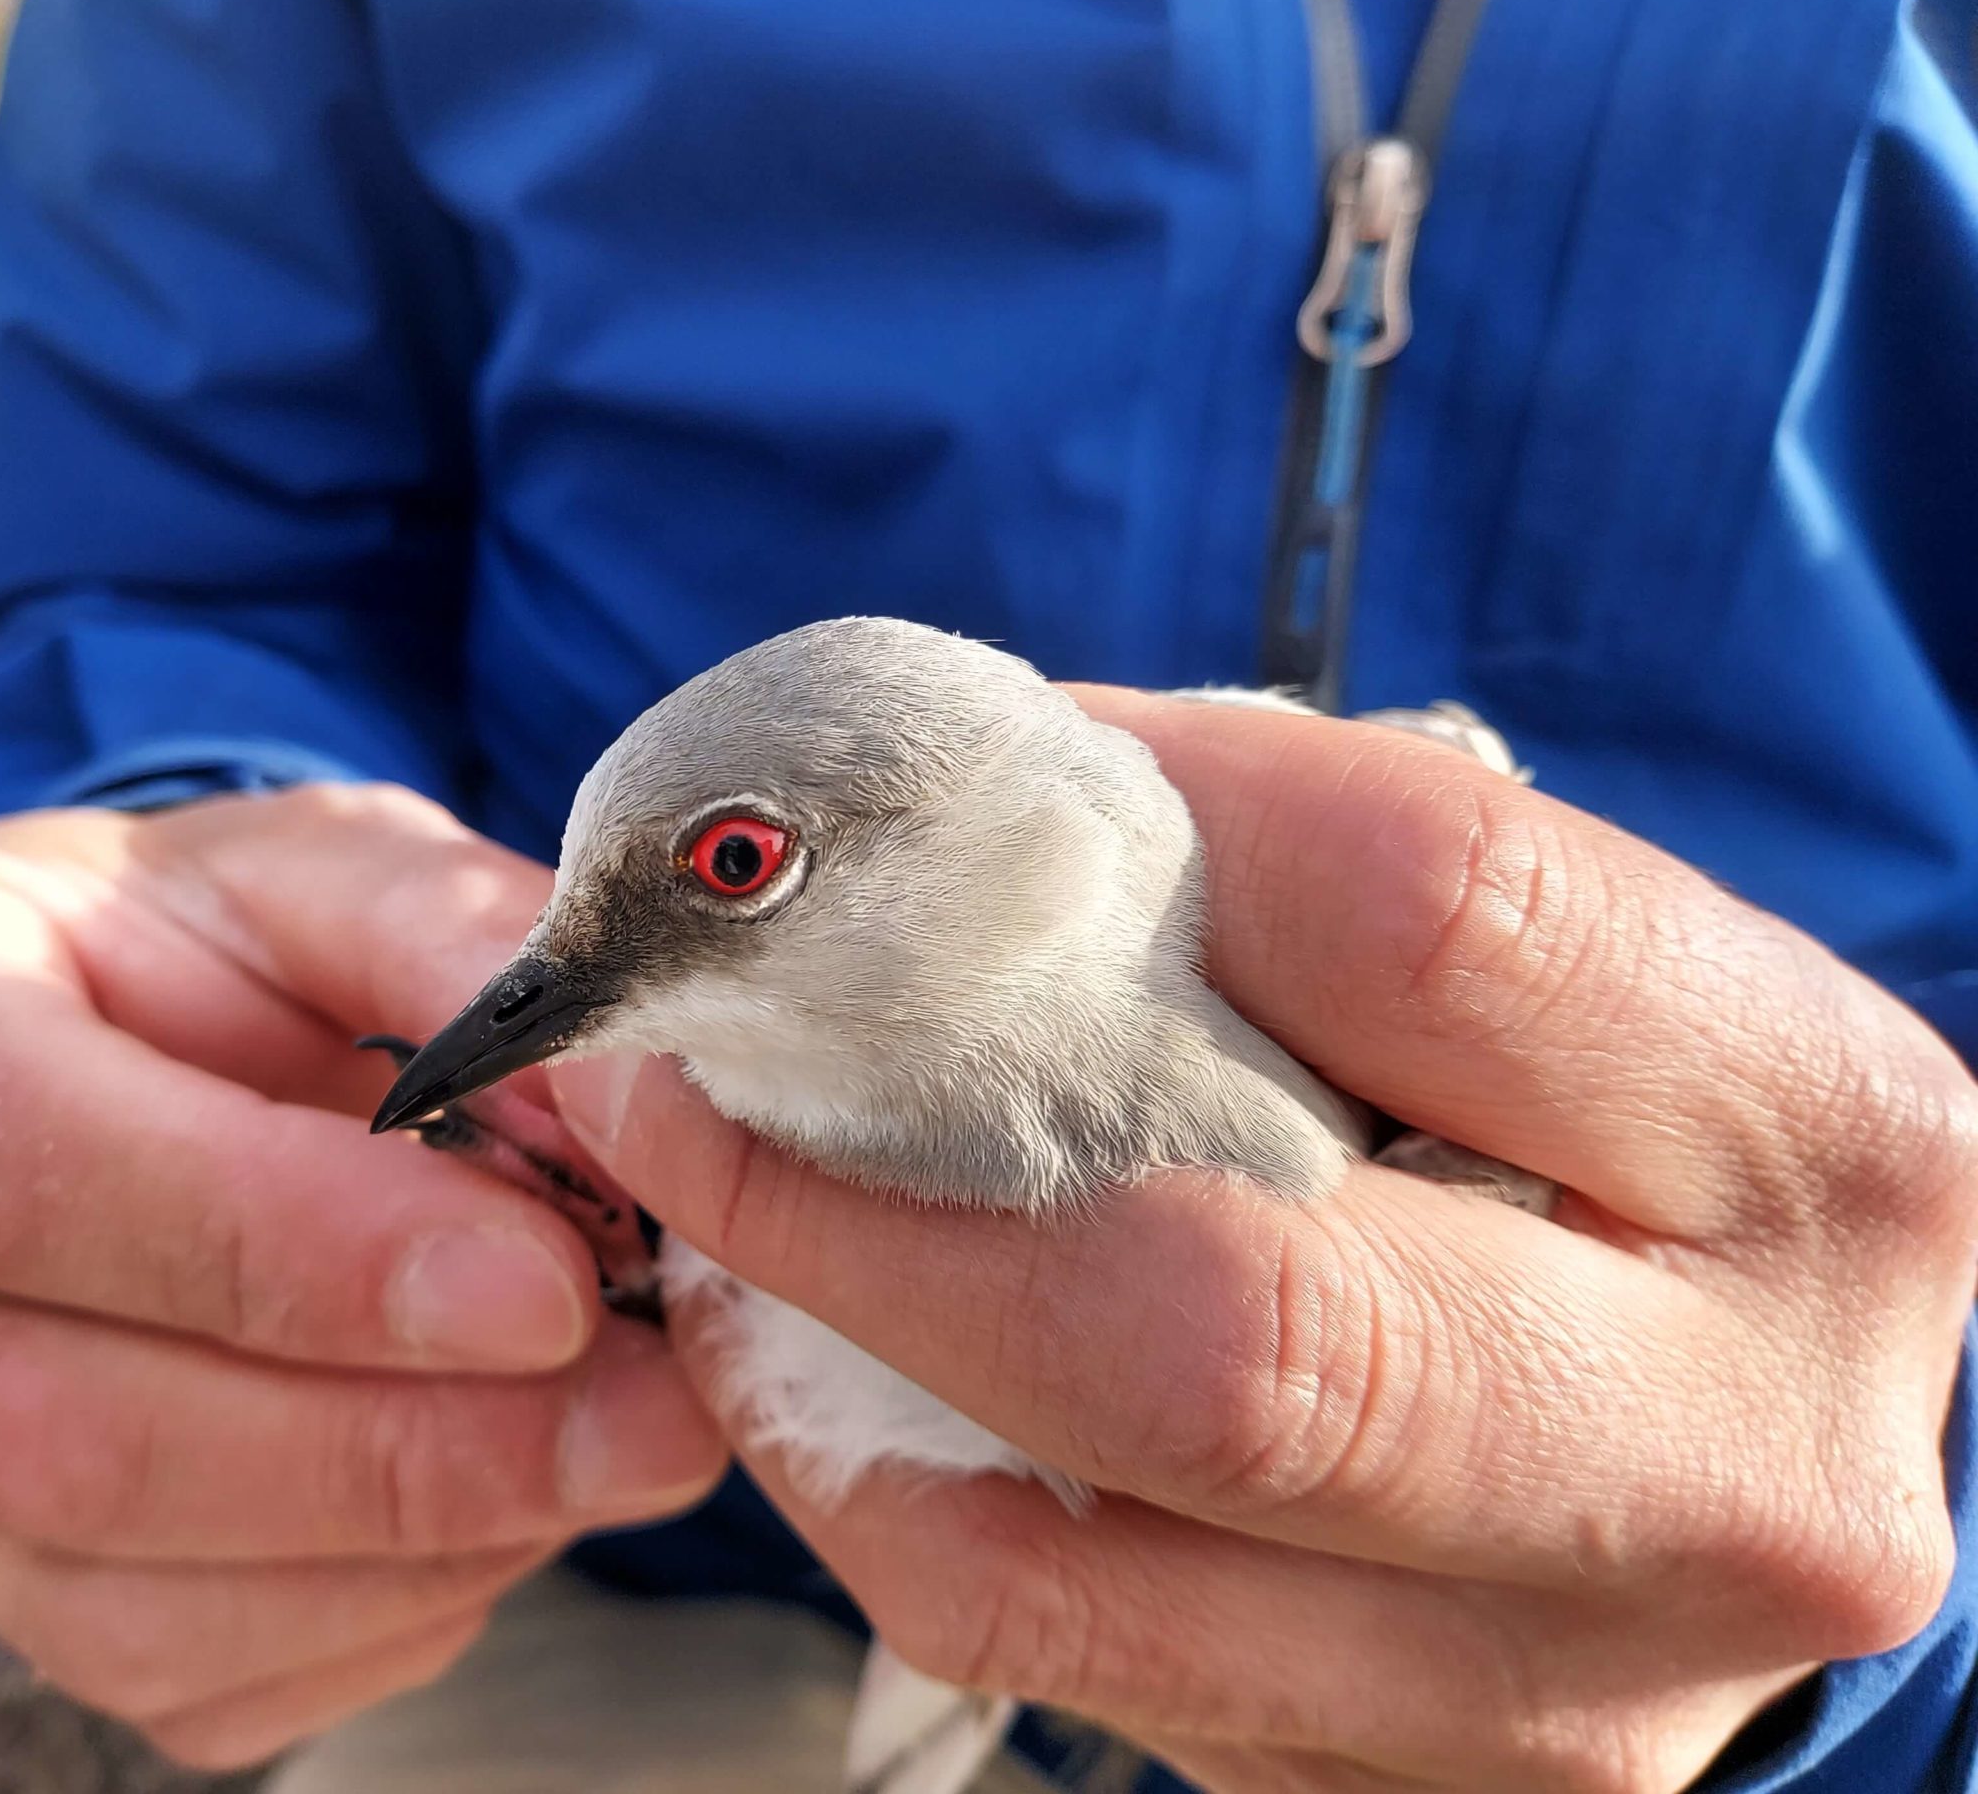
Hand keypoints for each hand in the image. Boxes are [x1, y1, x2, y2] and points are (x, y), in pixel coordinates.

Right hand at [0, 785, 725, 1768]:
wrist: (162, 1038)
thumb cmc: (236, 941)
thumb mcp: (347, 869)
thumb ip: (472, 951)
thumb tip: (629, 1102)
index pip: (2, 1158)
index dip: (277, 1247)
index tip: (540, 1285)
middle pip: (38, 1421)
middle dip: (385, 1444)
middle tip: (647, 1405)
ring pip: (105, 1594)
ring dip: (413, 1546)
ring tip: (617, 1443)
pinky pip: (174, 1673)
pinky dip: (384, 1611)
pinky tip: (503, 1499)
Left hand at [548, 690, 1977, 1793]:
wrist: (1745, 1429)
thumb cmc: (1612, 1141)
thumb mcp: (1552, 977)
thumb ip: (1299, 877)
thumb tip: (949, 808)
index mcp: (1803, 1137)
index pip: (1419, 916)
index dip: (1135, 823)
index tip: (936, 805)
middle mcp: (1727, 1447)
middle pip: (1226, 1320)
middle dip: (875, 1178)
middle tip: (697, 1070)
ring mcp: (1569, 1674)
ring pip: (1079, 1539)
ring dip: (825, 1340)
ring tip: (728, 1203)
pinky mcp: (1416, 1785)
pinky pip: (1047, 1646)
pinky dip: (882, 1487)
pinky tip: (834, 1363)